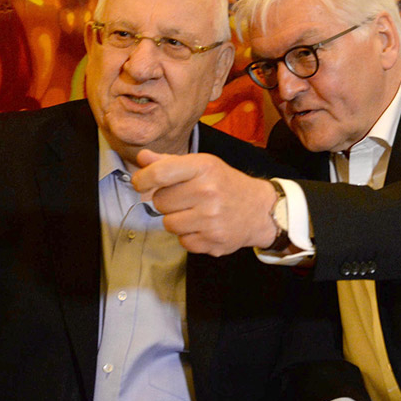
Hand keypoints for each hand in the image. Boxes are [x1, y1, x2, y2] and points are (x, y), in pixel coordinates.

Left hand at [132, 149, 277, 255]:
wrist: (259, 210)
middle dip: (167, 201)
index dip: (143, 179)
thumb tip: (143, 158)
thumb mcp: (202, 165)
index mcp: (203, 167)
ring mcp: (211, 219)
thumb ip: (170, 162)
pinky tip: (203, 226)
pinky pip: (183, 241)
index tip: (140, 182)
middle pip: (160, 202)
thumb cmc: (226, 184)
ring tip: (194, 213)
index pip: (160, 173)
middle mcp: (208, 192)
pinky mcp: (213, 241)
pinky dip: (189, 236)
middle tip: (184, 199)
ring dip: (176, 220)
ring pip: (168, 224)